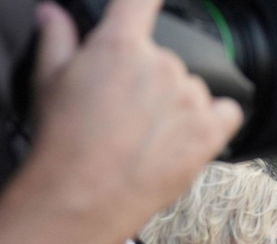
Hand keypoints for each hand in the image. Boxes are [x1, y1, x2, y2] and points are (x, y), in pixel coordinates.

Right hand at [29, 0, 242, 236]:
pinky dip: (215, 121)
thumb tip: (53, 13)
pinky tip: (191, 136)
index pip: (141, 1)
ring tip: (150, 135)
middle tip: (127, 112)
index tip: (150, 2)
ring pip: (193, 88)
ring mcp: (191, 99)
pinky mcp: (210, 133)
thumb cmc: (64, 137)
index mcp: (121, 45)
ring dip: (179, 104)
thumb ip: (57, 39)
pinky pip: (228, 113)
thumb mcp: (48, 80)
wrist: (87, 192)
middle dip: (149, 79)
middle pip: (165, 59)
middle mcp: (163, 65)